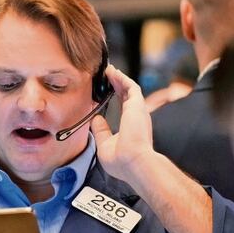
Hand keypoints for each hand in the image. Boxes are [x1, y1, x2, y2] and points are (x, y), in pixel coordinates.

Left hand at [90, 66, 156, 182]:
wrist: (134, 163)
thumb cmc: (121, 161)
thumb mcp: (105, 145)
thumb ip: (101, 130)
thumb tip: (95, 118)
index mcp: (131, 127)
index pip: (123, 107)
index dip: (115, 97)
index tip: (104, 91)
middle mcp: (137, 117)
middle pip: (126, 95)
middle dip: (116, 84)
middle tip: (106, 75)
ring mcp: (138, 110)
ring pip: (129, 88)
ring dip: (118, 78)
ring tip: (108, 69)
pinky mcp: (138, 105)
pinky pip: (130, 86)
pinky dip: (121, 78)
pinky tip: (112, 71)